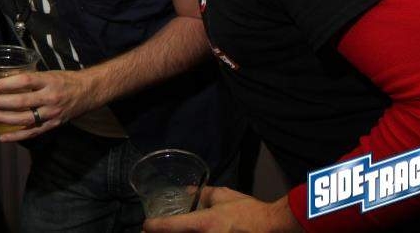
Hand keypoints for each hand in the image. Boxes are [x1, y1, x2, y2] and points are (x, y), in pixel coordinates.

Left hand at [0, 69, 95, 141]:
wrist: (88, 92)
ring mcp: (51, 113)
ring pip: (24, 119)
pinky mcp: (52, 125)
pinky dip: (17, 136)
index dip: (7, 84)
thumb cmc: (65, 80)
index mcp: (49, 81)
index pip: (25, 81)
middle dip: (0, 102)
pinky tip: (3, 137)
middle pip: (21, 102)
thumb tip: (7, 82)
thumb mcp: (49, 74)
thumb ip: (32, 79)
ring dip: (4, 118)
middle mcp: (50, 97)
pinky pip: (32, 132)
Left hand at [142, 190, 301, 232]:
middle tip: (152, 231)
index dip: (152, 226)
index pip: (168, 227)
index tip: (146, 225)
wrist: (273, 227)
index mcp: (202, 224)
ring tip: (169, 232)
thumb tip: (189, 191)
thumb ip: (203, 194)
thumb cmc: (248, 211)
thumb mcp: (223, 196)